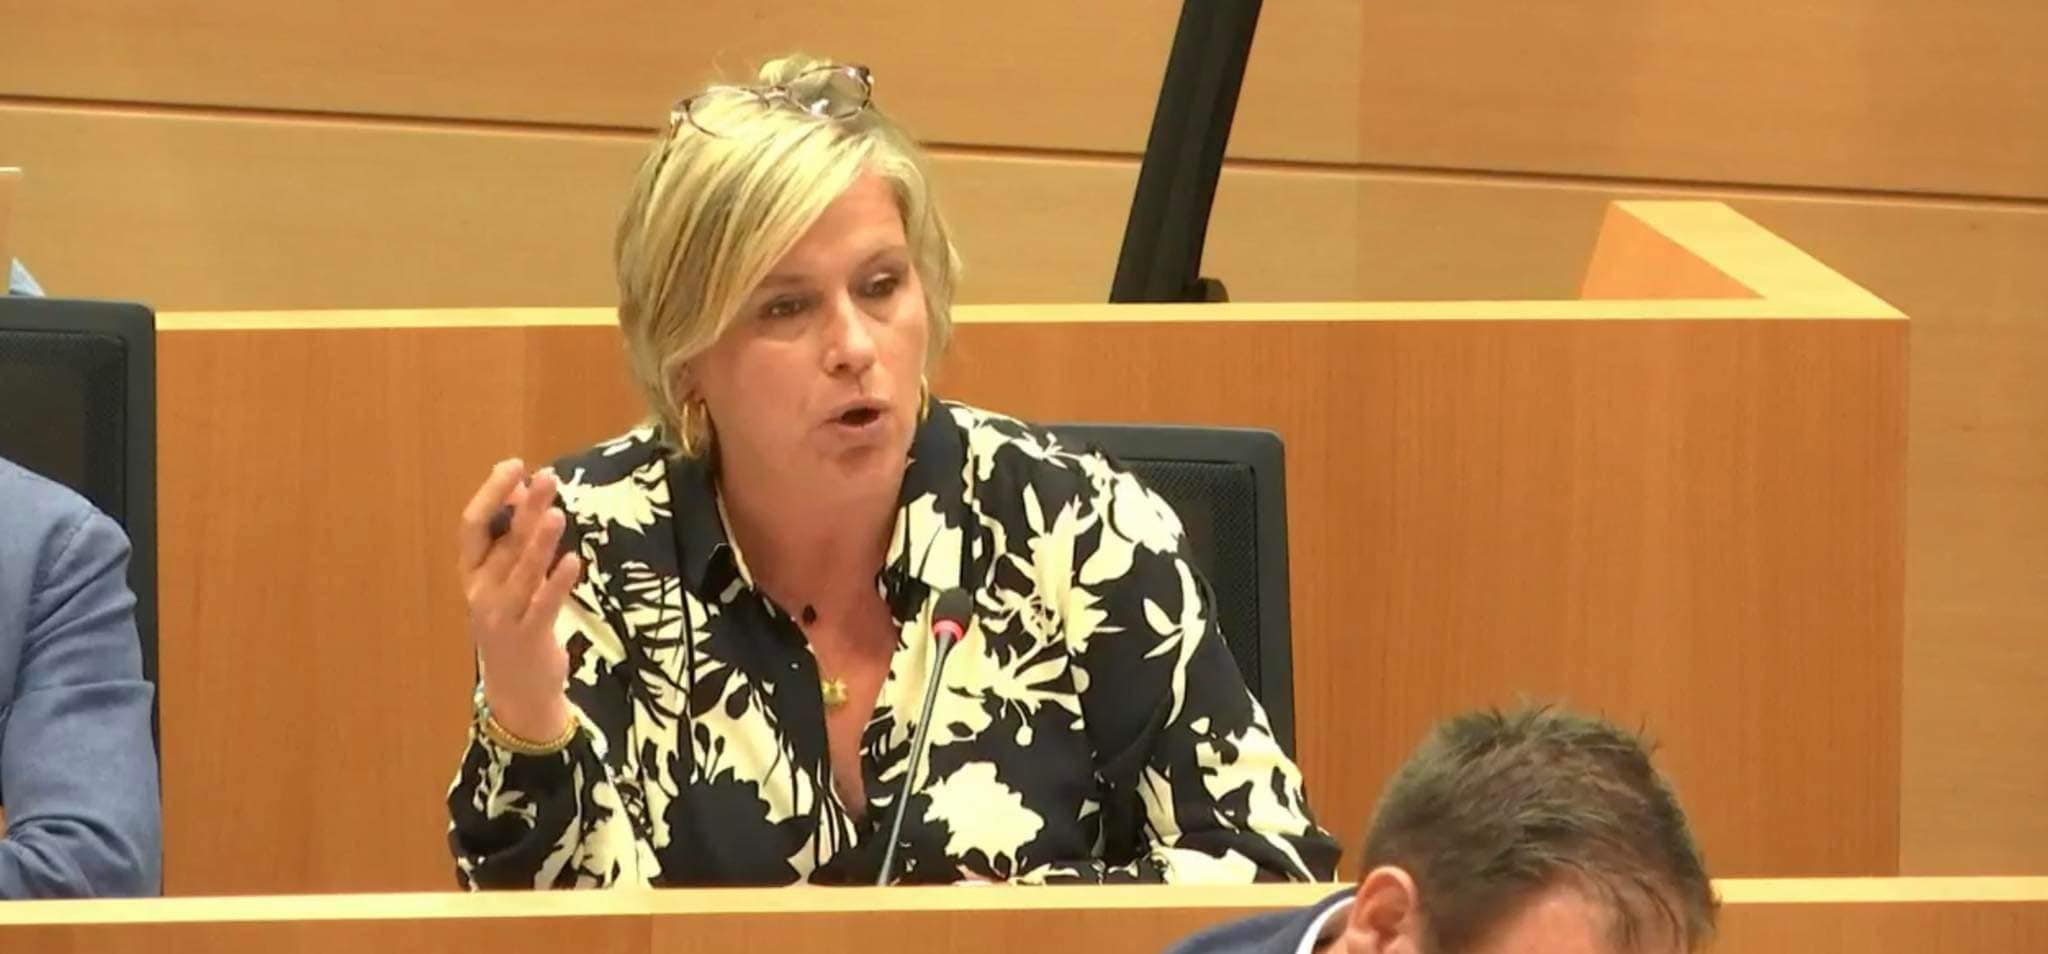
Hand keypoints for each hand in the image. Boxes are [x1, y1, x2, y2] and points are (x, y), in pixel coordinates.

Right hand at [458, 458, 579, 740]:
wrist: (517, 688)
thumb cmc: (513, 620)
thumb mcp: (508, 578)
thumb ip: (513, 538)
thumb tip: (524, 489)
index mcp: (472, 572)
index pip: (472, 526)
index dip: (492, 494)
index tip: (514, 466)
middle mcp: (481, 592)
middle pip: (503, 543)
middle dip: (525, 509)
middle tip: (547, 478)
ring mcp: (503, 617)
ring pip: (523, 572)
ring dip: (541, 542)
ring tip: (557, 513)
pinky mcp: (529, 637)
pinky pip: (544, 606)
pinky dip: (558, 583)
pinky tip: (574, 562)